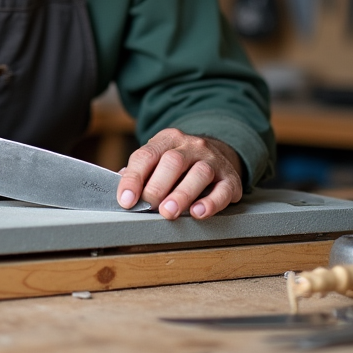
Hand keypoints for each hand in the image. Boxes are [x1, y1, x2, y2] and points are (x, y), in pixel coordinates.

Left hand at [116, 129, 242, 219]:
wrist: (218, 152)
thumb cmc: (180, 163)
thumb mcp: (158, 159)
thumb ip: (140, 173)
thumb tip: (122, 193)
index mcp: (168, 139)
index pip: (147, 155)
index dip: (134, 178)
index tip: (125, 200)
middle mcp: (191, 146)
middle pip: (173, 162)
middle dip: (157, 187)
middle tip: (148, 207)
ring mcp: (213, 160)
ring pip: (199, 173)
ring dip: (182, 195)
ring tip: (168, 212)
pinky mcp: (230, 178)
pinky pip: (223, 189)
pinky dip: (211, 203)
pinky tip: (198, 213)